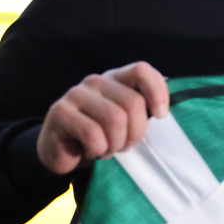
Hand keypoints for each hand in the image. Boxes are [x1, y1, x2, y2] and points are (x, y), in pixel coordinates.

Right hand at [37, 62, 168, 174]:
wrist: (62, 153)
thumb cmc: (102, 136)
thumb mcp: (127, 123)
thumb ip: (143, 111)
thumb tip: (164, 112)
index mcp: (116, 79)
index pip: (142, 70)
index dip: (157, 92)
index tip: (161, 116)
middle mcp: (96, 81)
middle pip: (132, 102)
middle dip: (136, 132)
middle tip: (126, 146)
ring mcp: (76, 94)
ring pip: (114, 119)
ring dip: (116, 143)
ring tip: (109, 150)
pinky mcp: (60, 112)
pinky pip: (93, 134)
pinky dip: (98, 149)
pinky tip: (92, 151)